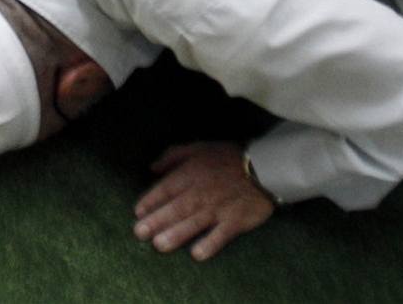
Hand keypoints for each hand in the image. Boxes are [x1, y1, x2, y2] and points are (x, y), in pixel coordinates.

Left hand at [134, 143, 275, 260]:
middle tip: (139, 234)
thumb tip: (153, 168)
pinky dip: (209, 244)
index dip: (150, 201)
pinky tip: (197, 254)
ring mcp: (218, 209)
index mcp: (190, 174)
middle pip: (175, 208)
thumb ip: (173, 155)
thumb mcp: (198, 147)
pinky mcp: (235, 221)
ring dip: (176, 234)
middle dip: (156, 221)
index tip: (138, 213)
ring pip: (193, 223)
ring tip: (159, 245)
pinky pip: (221, 235)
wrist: (265, 167)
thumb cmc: (228, 157)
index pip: (166, 189)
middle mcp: (201, 193)